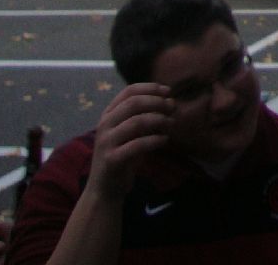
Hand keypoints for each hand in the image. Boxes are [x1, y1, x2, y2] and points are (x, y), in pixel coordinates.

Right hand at [86, 83, 174, 201]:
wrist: (105, 189)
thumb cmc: (123, 156)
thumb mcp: (132, 133)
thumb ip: (146, 117)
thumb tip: (171, 102)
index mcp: (108, 114)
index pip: (128, 91)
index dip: (150, 88)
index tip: (168, 91)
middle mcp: (104, 125)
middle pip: (134, 103)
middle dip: (157, 102)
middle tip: (173, 107)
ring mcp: (106, 142)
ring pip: (136, 122)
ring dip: (159, 119)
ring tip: (172, 123)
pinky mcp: (111, 159)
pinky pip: (137, 144)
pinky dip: (154, 140)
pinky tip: (165, 140)